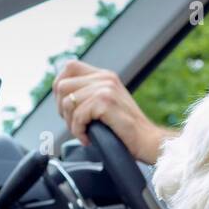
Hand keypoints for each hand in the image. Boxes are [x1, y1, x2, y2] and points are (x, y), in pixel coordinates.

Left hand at [51, 59, 172, 162]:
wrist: (148, 141)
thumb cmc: (125, 129)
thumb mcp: (106, 104)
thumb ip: (89, 95)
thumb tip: (62, 97)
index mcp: (104, 75)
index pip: (70, 67)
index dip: (60, 87)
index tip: (67, 107)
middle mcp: (105, 78)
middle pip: (62, 86)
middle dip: (63, 109)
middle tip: (75, 124)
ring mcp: (106, 88)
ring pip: (68, 103)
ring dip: (71, 123)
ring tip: (84, 132)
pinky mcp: (106, 102)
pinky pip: (78, 116)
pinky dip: (79, 131)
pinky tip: (88, 138)